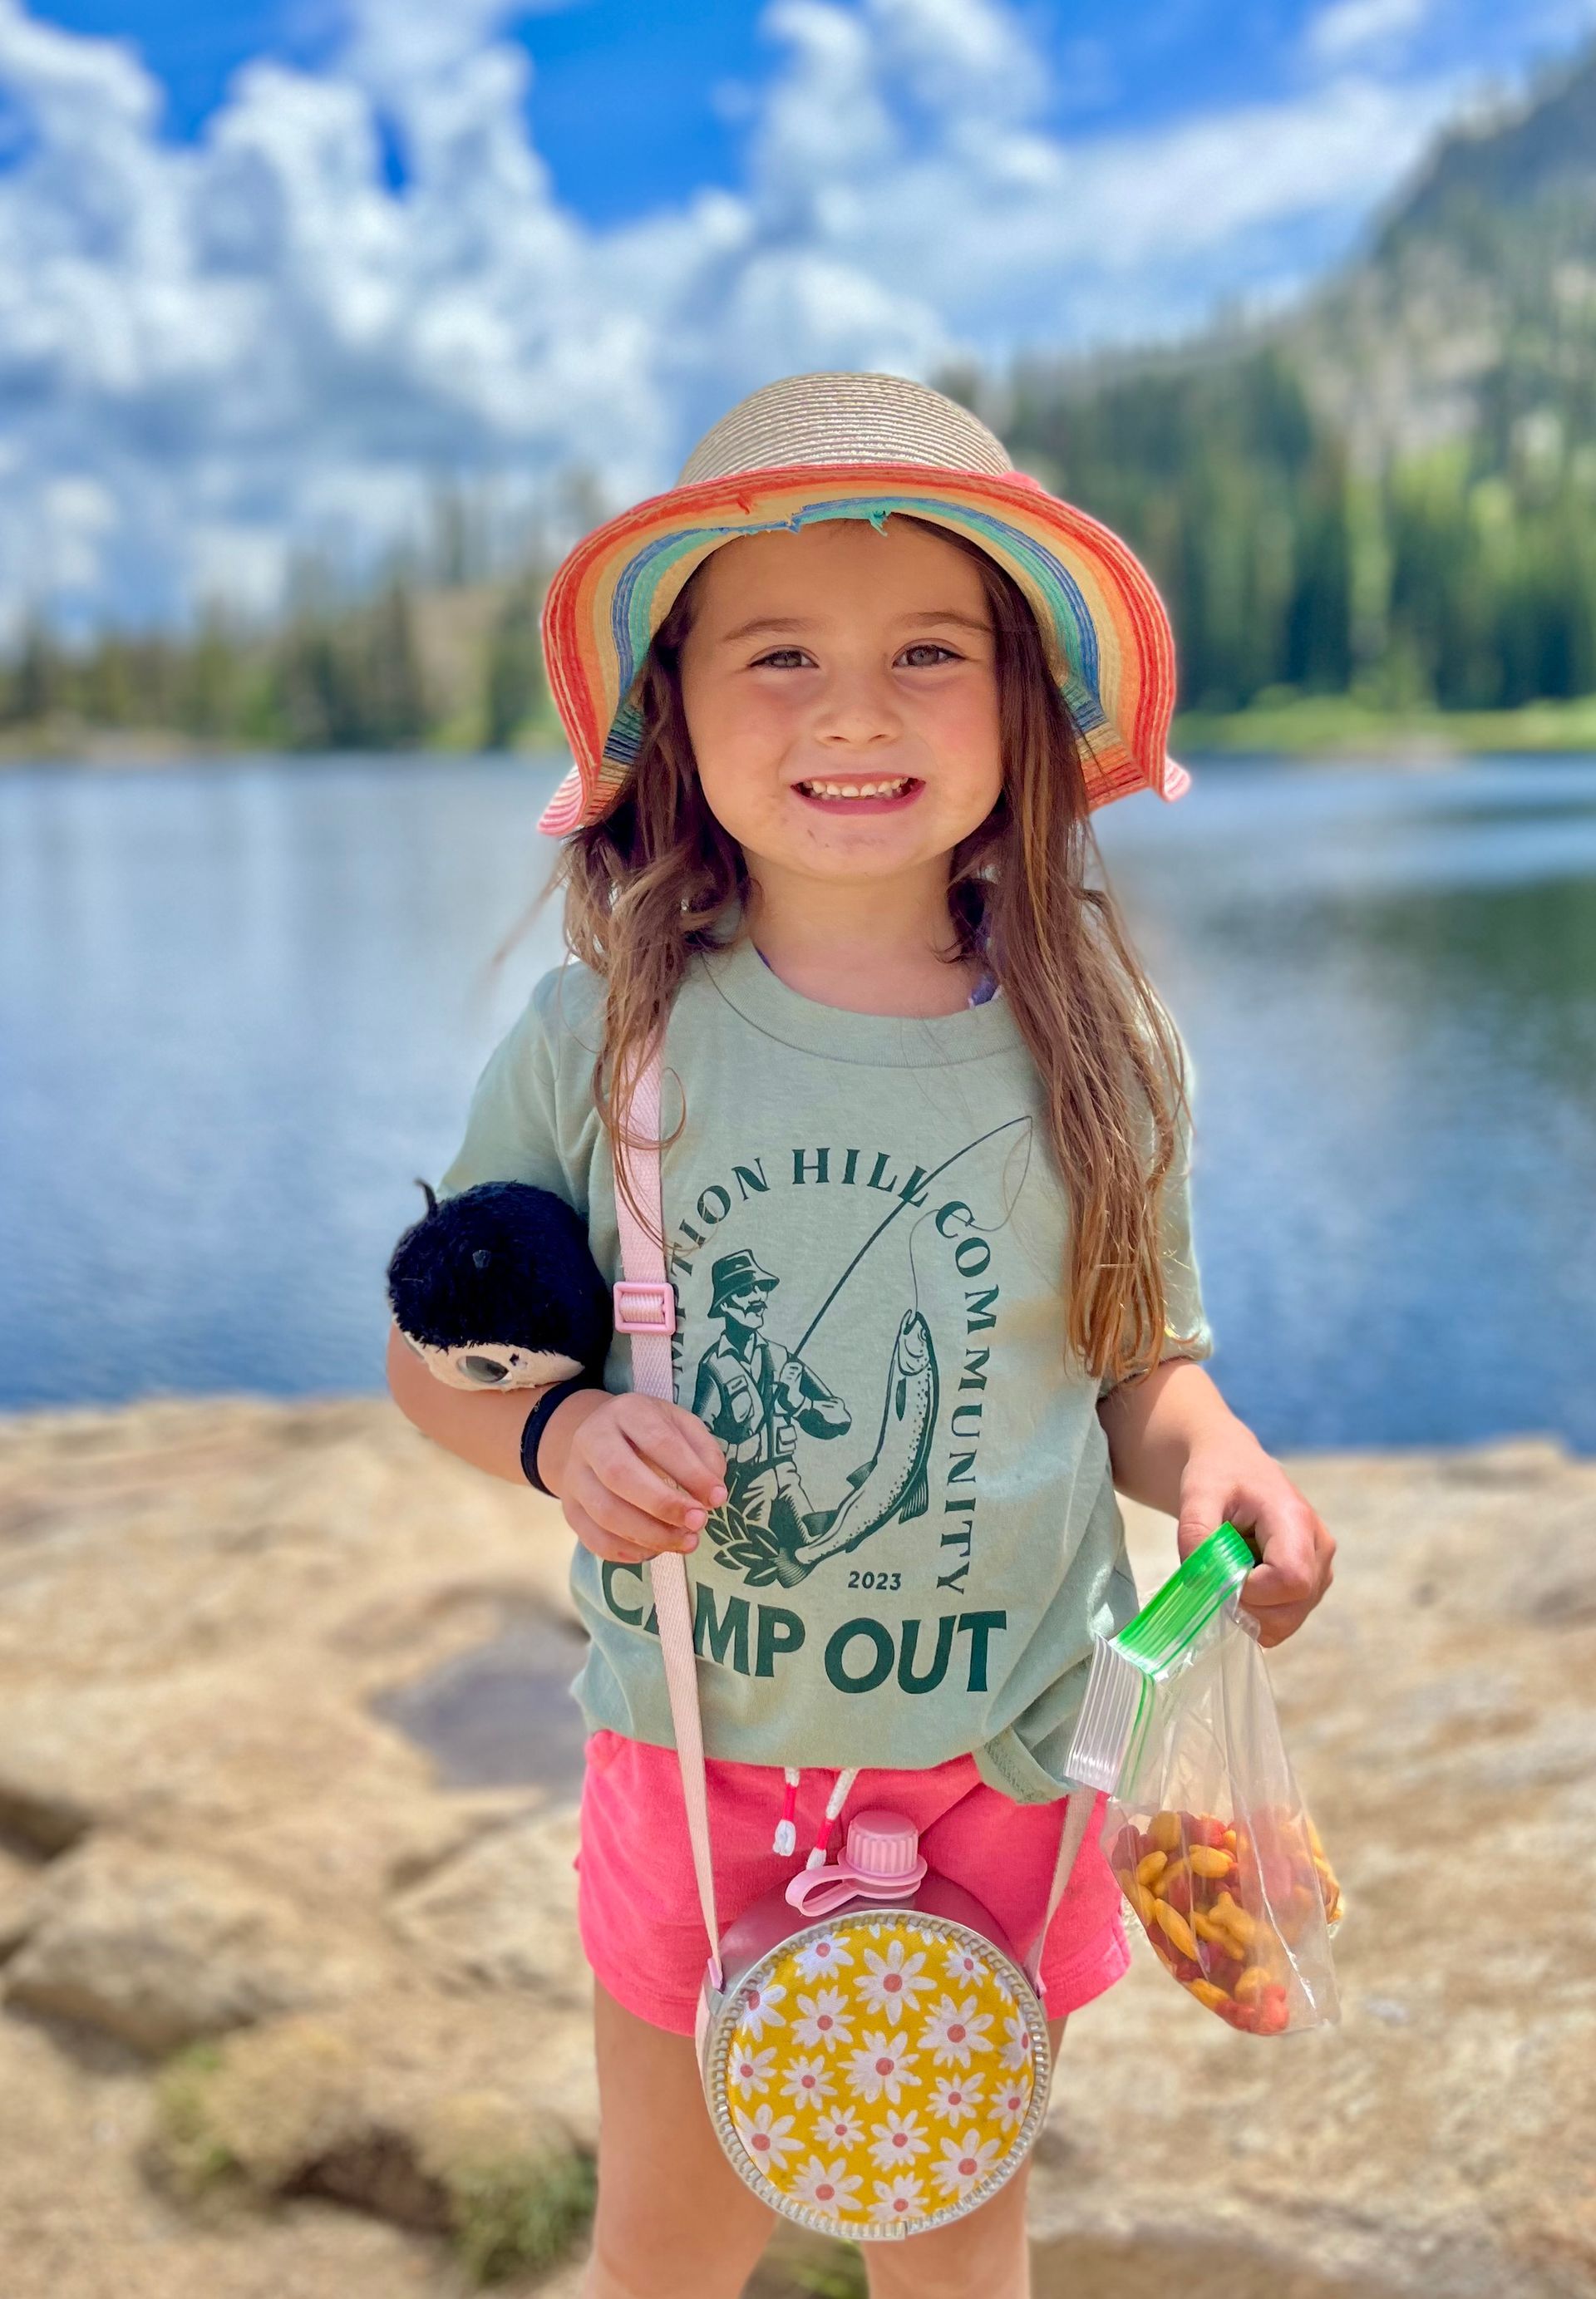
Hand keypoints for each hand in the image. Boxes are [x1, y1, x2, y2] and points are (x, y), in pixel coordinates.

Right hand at [538, 1390, 727, 1566]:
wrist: (598, 1439)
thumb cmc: (650, 1434)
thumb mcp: (680, 1426)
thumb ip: (703, 1454)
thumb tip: (713, 1494)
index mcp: (626, 1411)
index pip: (658, 1441)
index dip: (690, 1473)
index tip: (718, 1498)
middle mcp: (591, 1439)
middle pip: (620, 1475)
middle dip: (664, 1505)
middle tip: (699, 1523)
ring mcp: (575, 1476)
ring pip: (606, 1513)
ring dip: (651, 1535)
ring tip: (686, 1542)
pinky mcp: (570, 1509)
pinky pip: (595, 1539)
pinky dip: (629, 1552)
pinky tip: (656, 1550)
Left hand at [1174, 1438, 1334, 1647]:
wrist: (1234, 1466)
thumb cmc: (1218, 1475)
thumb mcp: (1197, 1494)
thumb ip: (1195, 1533)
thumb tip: (1199, 1581)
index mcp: (1296, 1520)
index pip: (1291, 1580)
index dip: (1251, 1591)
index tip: (1219, 1574)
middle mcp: (1319, 1548)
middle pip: (1293, 1608)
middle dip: (1247, 1608)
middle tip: (1217, 1581)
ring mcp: (1321, 1569)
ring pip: (1289, 1621)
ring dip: (1250, 1613)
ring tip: (1230, 1576)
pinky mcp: (1312, 1583)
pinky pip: (1285, 1620)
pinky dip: (1257, 1615)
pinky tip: (1241, 1585)